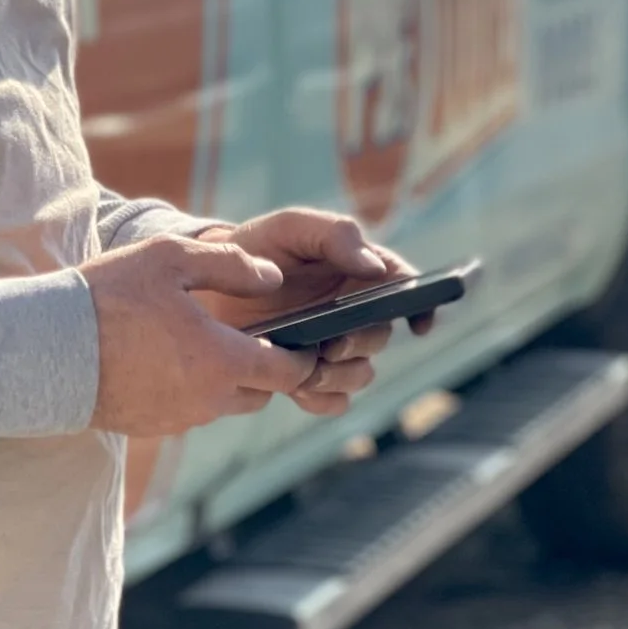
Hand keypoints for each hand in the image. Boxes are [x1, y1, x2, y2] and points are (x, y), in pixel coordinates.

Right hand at [80, 234, 318, 437]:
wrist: (44, 349)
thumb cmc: (108, 296)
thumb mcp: (170, 259)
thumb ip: (230, 264)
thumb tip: (273, 278)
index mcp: (222, 359)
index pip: (288, 370)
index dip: (304, 356)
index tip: (307, 339)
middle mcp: (207, 399)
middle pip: (260, 392)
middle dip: (265, 367)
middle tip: (254, 334)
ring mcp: (177, 418)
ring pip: (223, 403)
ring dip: (225, 378)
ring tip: (201, 341)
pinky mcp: (149, 426)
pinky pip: (186, 411)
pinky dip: (189, 389)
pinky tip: (164, 357)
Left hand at [195, 209, 439, 416]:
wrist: (206, 285)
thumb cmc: (254, 248)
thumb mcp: (290, 228)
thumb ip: (334, 235)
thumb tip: (375, 267)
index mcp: (357, 271)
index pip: (403, 286)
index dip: (421, 304)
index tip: (418, 321)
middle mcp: (352, 312)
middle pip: (380, 336)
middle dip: (361, 343)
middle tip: (332, 344)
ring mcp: (330, 347)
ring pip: (360, 374)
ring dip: (341, 376)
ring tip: (309, 370)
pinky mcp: (306, 375)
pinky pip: (331, 401)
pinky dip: (322, 399)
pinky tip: (300, 389)